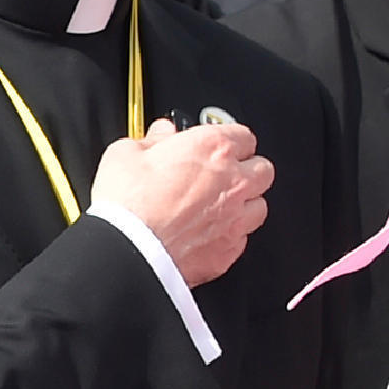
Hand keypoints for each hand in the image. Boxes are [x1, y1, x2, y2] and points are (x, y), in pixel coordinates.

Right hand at [92, 114, 271, 285]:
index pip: (243, 135)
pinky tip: (207, 235)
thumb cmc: (127, 205)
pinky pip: (241, 239)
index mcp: (213, 149)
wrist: (127, 253)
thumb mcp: (125, 155)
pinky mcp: (227, 252)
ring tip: (218, 207)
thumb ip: (150, 140)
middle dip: (246, 170)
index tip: (214, 146)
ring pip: (259, 206)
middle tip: (223, 174)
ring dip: (244, 204)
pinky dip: (229, 236)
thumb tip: (160, 134)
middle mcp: (233, 183)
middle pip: (263, 170)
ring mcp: (234, 220)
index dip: (228, 140)